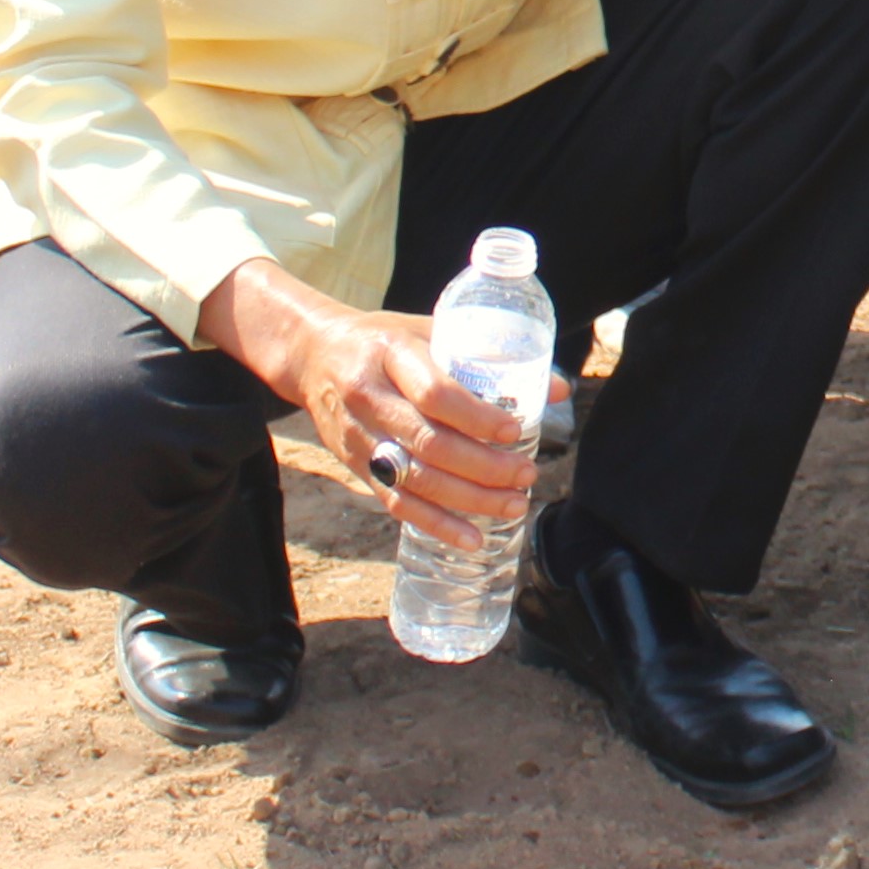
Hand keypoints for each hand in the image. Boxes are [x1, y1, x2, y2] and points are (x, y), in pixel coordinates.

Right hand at [249, 272, 536, 557]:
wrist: (311, 355)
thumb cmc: (383, 340)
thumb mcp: (428, 329)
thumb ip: (486, 356)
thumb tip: (557, 387)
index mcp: (390, 355)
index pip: (434, 393)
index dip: (476, 417)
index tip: (515, 430)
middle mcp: (369, 398)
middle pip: (429, 443)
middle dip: (483, 466)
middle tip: (526, 474)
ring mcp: (359, 437)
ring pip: (415, 479)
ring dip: (468, 500)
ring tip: (512, 505)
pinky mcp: (355, 466)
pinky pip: (396, 503)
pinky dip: (435, 525)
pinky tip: (471, 538)